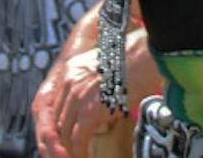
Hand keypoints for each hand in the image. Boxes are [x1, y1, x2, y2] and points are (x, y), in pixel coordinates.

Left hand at [34, 29, 159, 157]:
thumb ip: (97, 85)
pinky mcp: (89, 112)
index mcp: (72, 70)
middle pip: (57, 119)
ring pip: (64, 132)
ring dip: (69, 148)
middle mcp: (70, 83)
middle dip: (63, 138)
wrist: (144, 54)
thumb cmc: (137, 59)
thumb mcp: (107, 69)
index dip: (62, 123)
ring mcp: (77, 97)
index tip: (68, 134)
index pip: (58, 104)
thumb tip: (103, 104)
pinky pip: (78, 139)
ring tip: (77, 156)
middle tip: (71, 149)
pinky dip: (80, 152)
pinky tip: (84, 156)